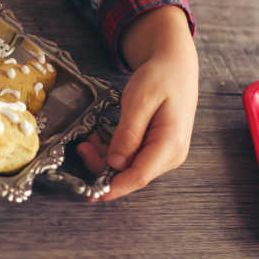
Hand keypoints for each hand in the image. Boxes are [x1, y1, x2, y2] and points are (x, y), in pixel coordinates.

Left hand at [76, 5, 197, 199]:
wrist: (176, 65)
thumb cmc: (161, 77)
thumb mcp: (140, 100)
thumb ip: (127, 133)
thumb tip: (115, 163)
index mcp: (170, 144)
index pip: (139, 176)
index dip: (113, 187)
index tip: (91, 193)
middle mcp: (171, 154)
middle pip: (132, 174)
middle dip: (103, 167)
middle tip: (82, 147)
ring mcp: (165, 153)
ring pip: (130, 167)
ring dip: (106, 158)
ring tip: (88, 139)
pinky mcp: (157, 148)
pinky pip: (132, 157)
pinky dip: (114, 150)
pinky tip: (101, 137)